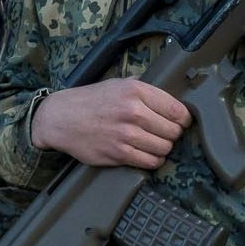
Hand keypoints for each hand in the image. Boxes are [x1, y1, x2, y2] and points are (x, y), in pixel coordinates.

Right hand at [31, 78, 192, 168]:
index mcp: (136, 91)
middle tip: (165, 134)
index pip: (177, 109)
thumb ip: (144, 89)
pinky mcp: (117, 153)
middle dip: (173, 134)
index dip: (184, 119)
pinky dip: (153, 161)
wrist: (60, 118)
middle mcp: (133, 111)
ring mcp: (125, 134)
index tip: (182, 122)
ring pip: (164, 148)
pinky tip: (147, 155)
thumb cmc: (91, 100)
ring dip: (163, 149)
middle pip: (173, 131)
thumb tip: (171, 98)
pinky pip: (149, 162)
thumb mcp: (118, 83)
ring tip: (155, 144)